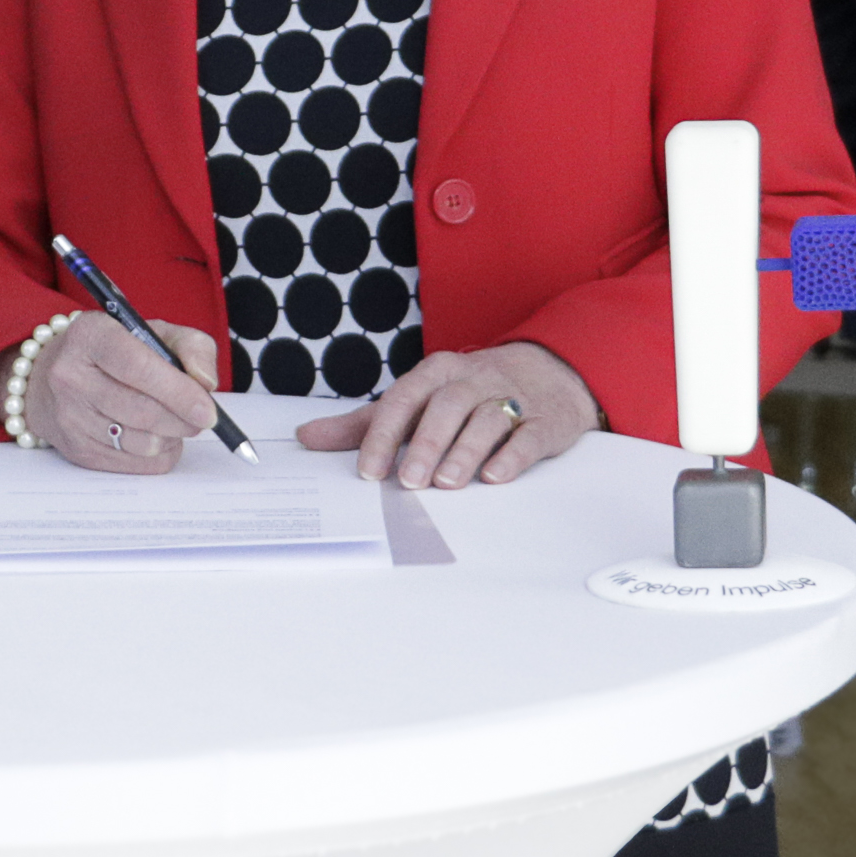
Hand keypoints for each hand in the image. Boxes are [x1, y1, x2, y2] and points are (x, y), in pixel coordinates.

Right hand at [20, 315, 222, 473]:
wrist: (50, 378)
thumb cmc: (112, 352)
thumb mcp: (151, 332)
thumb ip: (190, 346)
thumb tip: (205, 383)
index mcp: (90, 335)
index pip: (138, 367)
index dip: (178, 392)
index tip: (208, 409)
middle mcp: (71, 375)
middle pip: (142, 412)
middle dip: (183, 420)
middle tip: (201, 418)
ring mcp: (69, 416)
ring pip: (141, 443)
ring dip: (171, 437)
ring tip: (172, 422)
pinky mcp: (76, 449)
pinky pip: (134, 464)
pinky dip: (157, 454)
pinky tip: (155, 436)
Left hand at [295, 341, 599, 489]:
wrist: (547, 372)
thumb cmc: (467, 392)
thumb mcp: (416, 401)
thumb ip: (365, 423)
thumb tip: (308, 437)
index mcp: (436, 373)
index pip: (403, 399)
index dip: (383, 435)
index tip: (368, 471)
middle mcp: (472, 380)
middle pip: (446, 407)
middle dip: (425, 445)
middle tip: (409, 481)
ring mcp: (510, 398)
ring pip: (486, 420)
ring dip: (465, 452)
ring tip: (447, 483)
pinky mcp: (543, 421)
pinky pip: (528, 435)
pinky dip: (512, 456)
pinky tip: (495, 476)